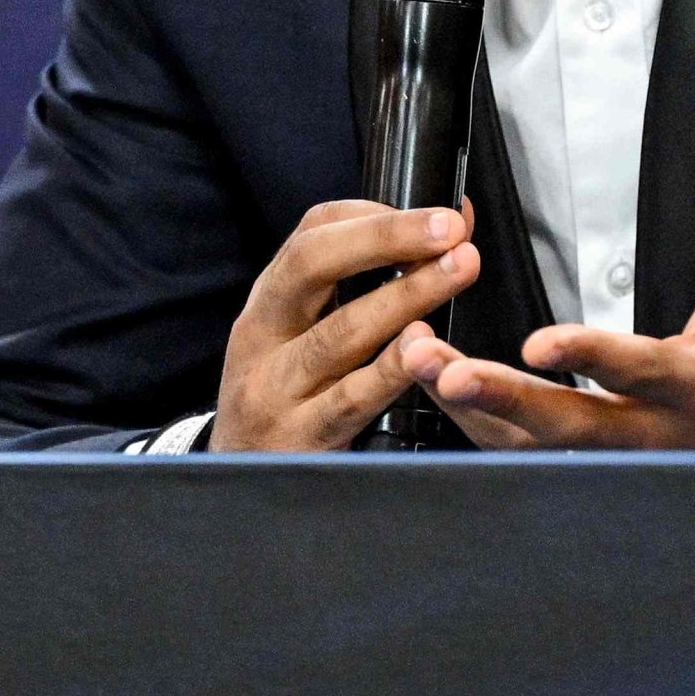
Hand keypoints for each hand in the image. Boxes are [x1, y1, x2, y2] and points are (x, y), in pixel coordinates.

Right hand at [205, 200, 482, 450]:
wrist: (236, 483)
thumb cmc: (285, 397)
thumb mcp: (296, 337)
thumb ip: (353, 293)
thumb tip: (436, 235)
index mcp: (268, 302)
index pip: (310, 235)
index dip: (373, 216)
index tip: (433, 212)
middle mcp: (263, 336)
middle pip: (313, 266)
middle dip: (386, 238)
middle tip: (450, 228)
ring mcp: (275, 389)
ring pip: (340, 332)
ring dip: (407, 295)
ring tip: (458, 269)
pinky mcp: (299, 440)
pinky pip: (349, 400)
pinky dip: (390, 371)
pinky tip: (423, 349)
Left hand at [396, 161, 694, 450]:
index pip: (641, 372)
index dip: (591, 357)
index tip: (540, 343)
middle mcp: (649, 435)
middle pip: (572, 425)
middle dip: (507, 399)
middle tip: (450, 371)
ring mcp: (611, 460)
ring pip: (533, 446)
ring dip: (472, 409)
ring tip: (418, 362)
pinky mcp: (582, 467)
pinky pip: (520, 453)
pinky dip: (474, 422)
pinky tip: (433, 382)